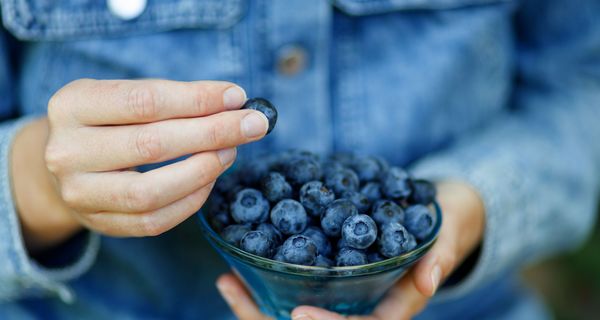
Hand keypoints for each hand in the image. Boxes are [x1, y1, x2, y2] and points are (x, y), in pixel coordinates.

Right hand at [13, 79, 267, 250]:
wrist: (66, 163)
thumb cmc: (108, 121)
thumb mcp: (125, 96)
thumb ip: (174, 98)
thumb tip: (234, 103)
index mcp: (72, 105)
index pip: (145, 101)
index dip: (197, 99)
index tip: (237, 97)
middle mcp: (67, 151)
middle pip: (151, 144)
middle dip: (213, 132)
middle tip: (252, 125)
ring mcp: (79, 193)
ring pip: (151, 191)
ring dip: (203, 170)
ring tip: (231, 152)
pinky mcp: (98, 223)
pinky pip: (154, 220)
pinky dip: (191, 200)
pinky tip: (210, 179)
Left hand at [216, 180, 484, 319]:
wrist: (434, 211)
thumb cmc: (444, 223)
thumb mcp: (447, 233)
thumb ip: (440, 253)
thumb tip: (432, 278)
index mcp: (392, 308)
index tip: (298, 314)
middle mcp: (361, 308)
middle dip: (271, 318)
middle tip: (236, 291)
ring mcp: (342, 297)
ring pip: (294, 315)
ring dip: (257, 304)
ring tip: (226, 281)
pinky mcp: (328, 279)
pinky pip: (291, 291)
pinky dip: (261, 286)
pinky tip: (235, 270)